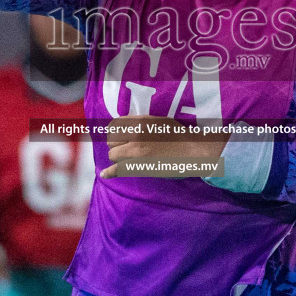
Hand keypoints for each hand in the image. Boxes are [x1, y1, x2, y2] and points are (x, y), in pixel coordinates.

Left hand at [99, 115, 228, 179]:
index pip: (114, 126)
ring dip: (119, 157)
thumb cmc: (177, 135)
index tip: (119, 138)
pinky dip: (110, 172)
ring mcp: (136, 151)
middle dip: (117, 145)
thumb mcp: (156, 121)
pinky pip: (118, 169)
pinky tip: (105, 175)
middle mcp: (135, 135)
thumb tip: (121, 125)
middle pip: (111, 141)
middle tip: (128, 149)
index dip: (115, 133)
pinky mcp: (139, 166)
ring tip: (131, 159)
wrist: (191, 150)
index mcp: (139, 122)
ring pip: (113, 155)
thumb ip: (138, 122)